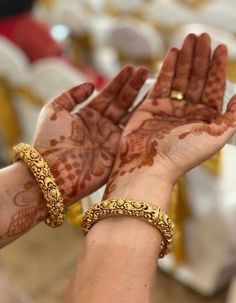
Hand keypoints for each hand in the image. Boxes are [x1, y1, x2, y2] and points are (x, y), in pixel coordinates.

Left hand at [32, 66, 147, 204]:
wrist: (51, 171)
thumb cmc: (48, 141)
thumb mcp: (54, 110)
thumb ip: (71, 95)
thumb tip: (91, 85)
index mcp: (87, 116)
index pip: (107, 95)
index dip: (119, 82)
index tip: (130, 68)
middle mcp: (101, 126)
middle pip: (121, 103)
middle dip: (133, 87)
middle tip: (145, 71)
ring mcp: (111, 139)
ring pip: (129, 116)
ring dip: (141, 101)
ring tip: (154, 83)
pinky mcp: (117, 152)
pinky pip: (132, 134)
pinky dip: (142, 121)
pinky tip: (152, 108)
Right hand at [105, 33, 235, 202]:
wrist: (150, 166)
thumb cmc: (183, 154)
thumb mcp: (217, 136)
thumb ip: (232, 116)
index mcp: (204, 118)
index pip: (213, 87)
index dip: (218, 67)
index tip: (221, 48)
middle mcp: (188, 111)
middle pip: (197, 78)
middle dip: (201, 57)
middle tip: (202, 36)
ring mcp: (169, 108)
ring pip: (180, 78)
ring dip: (185, 58)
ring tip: (189, 39)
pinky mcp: (151, 106)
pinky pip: (161, 83)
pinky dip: (167, 68)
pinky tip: (173, 52)